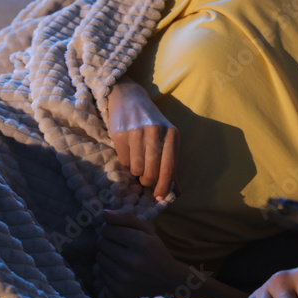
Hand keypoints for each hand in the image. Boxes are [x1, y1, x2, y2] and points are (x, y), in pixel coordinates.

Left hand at [96, 210, 190, 297]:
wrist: (168, 281)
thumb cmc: (157, 252)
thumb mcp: (148, 231)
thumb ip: (127, 219)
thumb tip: (104, 213)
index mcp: (142, 243)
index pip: (109, 229)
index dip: (108, 227)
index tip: (114, 229)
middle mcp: (132, 261)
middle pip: (101, 243)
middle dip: (106, 239)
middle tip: (117, 242)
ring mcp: (124, 277)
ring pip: (99, 257)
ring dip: (105, 253)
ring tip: (118, 254)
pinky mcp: (118, 289)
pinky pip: (99, 272)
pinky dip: (106, 267)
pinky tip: (118, 267)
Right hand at [107, 77, 178, 199]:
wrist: (130, 99)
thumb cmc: (152, 125)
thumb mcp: (167, 140)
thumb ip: (172, 166)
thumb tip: (177, 193)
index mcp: (172, 134)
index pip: (169, 168)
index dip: (164, 187)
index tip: (159, 198)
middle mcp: (156, 132)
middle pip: (152, 172)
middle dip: (148, 180)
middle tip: (145, 177)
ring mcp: (137, 132)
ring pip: (137, 169)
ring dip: (136, 171)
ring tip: (137, 161)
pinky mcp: (120, 134)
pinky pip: (124, 161)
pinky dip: (126, 161)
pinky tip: (129, 150)